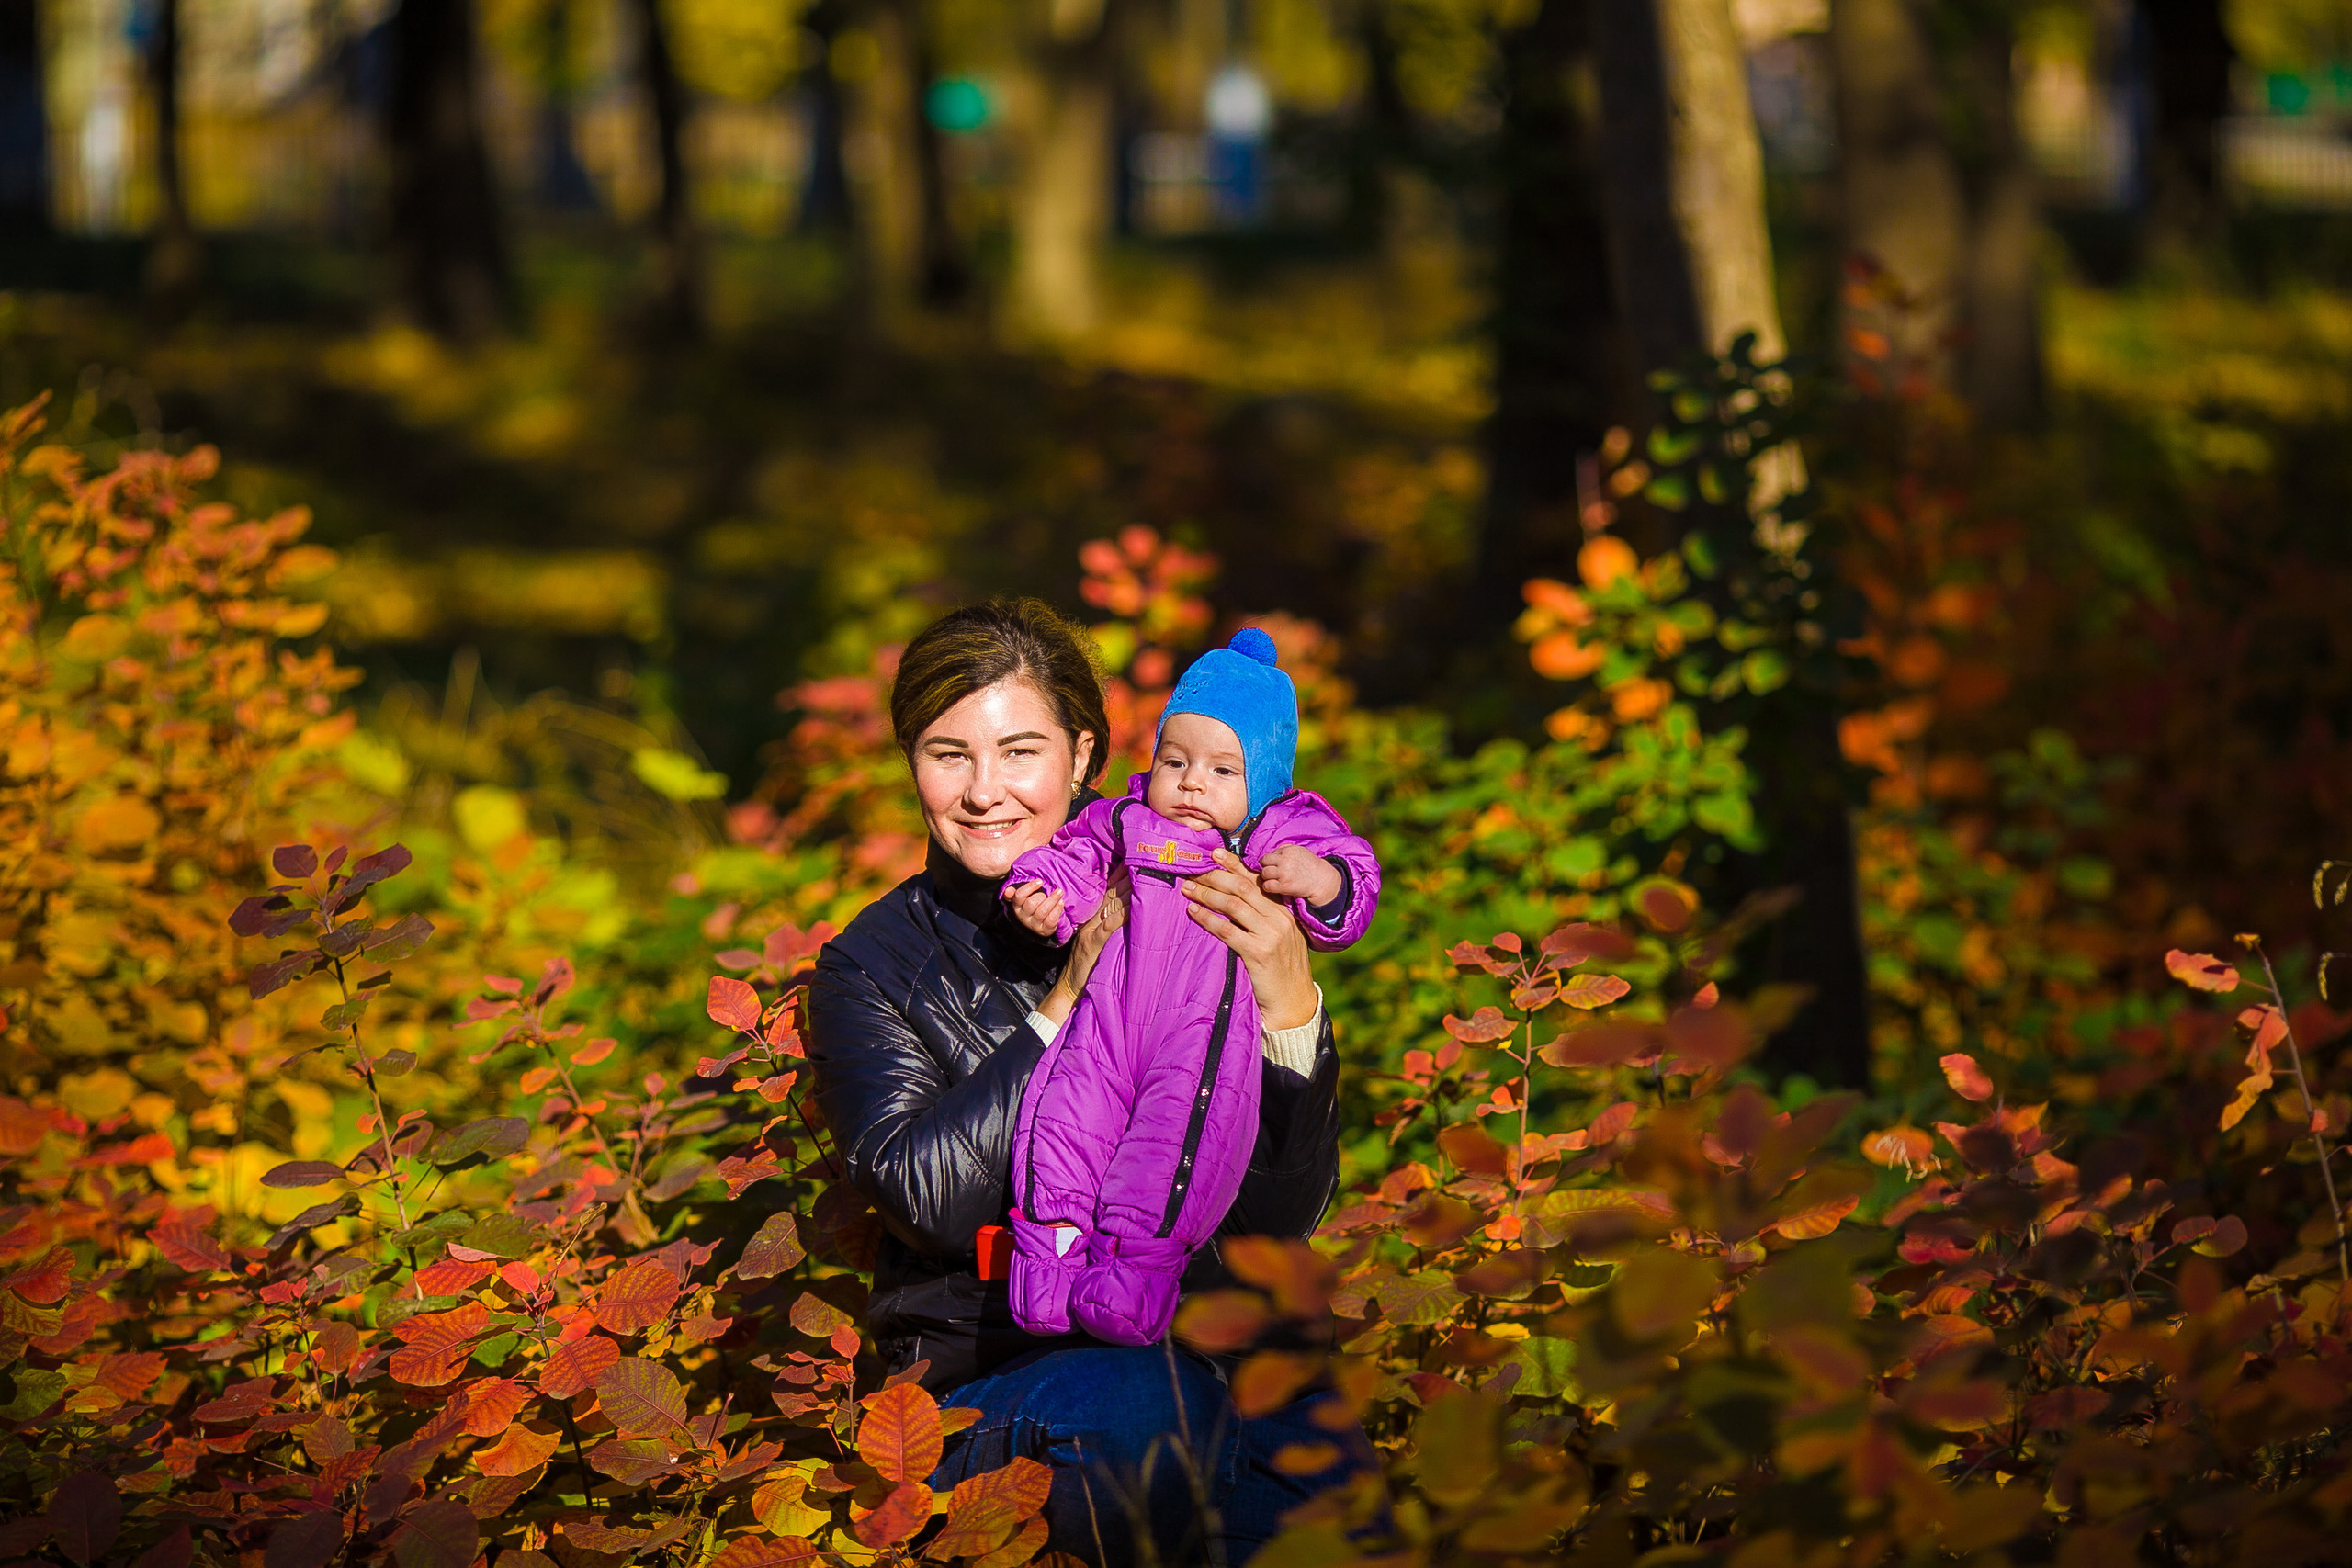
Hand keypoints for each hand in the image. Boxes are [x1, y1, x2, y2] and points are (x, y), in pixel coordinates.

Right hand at [1004, 880, 1064, 938]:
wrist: (1042, 925)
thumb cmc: (1034, 906)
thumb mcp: (1024, 899)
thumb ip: (1016, 893)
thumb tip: (1008, 890)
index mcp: (1017, 906)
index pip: (1019, 896)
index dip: (1030, 887)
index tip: (1040, 881)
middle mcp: (1023, 916)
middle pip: (1031, 903)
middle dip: (1042, 895)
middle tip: (1052, 890)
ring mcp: (1034, 925)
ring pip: (1042, 911)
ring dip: (1052, 900)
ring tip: (1059, 892)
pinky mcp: (1044, 930)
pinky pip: (1050, 920)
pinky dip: (1057, 910)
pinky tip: (1061, 903)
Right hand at [1036, 868, 1130, 1028]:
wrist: (1071, 986)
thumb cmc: (1087, 966)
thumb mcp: (1097, 943)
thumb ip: (1109, 928)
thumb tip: (1129, 915)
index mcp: (1094, 919)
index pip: (1108, 893)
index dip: (1120, 876)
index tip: (1133, 860)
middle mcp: (1093, 920)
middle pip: (1112, 893)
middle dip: (1127, 876)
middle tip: (1142, 860)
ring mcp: (1093, 930)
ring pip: (1112, 905)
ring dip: (1128, 890)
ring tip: (1143, 876)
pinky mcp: (1096, 942)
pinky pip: (1110, 925)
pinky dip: (1123, 914)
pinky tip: (1134, 906)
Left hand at [1182, 850, 1318, 1030]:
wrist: (1294, 1002)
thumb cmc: (1281, 969)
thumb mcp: (1279, 936)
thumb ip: (1263, 916)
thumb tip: (1234, 897)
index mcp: (1283, 911)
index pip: (1256, 880)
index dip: (1234, 864)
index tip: (1214, 853)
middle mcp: (1279, 918)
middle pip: (1242, 887)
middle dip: (1215, 876)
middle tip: (1192, 870)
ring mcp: (1270, 935)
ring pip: (1233, 905)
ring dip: (1207, 894)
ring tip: (1188, 888)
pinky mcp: (1258, 953)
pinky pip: (1227, 930)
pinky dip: (1208, 918)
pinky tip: (1194, 912)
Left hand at [1259, 845, 1341, 907]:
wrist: (1322, 880)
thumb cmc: (1310, 865)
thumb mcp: (1300, 851)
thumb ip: (1285, 849)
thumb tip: (1272, 852)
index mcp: (1288, 851)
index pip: (1269, 855)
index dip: (1269, 862)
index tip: (1274, 867)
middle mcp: (1285, 861)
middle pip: (1264, 862)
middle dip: (1266, 868)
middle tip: (1272, 874)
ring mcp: (1284, 873)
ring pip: (1264, 873)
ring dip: (1267, 878)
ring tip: (1274, 880)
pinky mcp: (1285, 886)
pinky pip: (1267, 885)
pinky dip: (1268, 887)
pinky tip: (1275, 887)